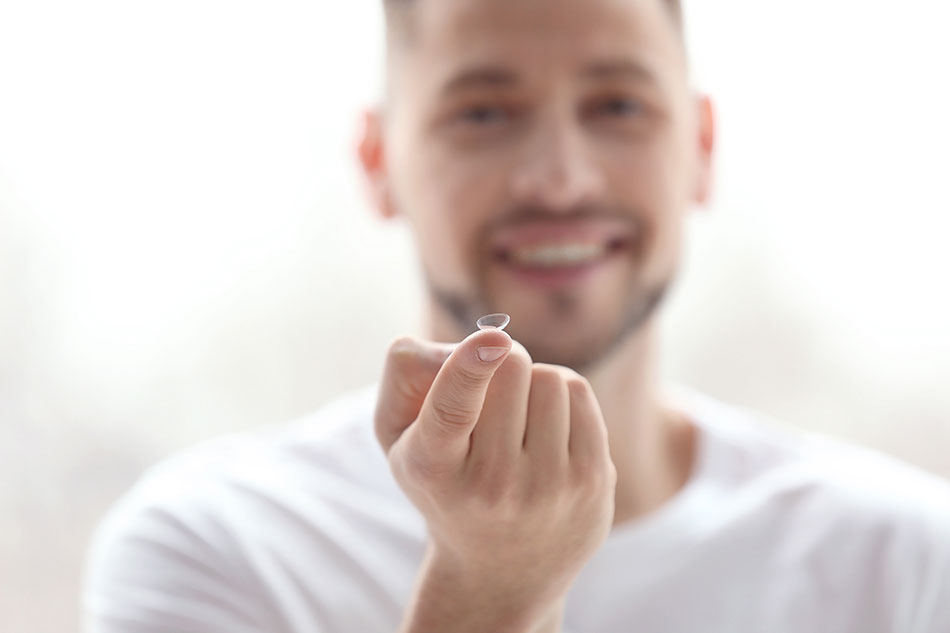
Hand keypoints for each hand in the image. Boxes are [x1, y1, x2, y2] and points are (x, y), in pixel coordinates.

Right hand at [375, 329, 616, 615]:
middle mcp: (492, 486)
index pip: (453, 410)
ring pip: (548, 377)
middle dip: (500, 361)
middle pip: (509, 369)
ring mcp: (548, 488)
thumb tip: (487, 342)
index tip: (492, 338)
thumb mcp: (400, 441)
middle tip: (491, 390)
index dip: (471, 367)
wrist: (500, 571)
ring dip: (531, 378)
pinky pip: (577, 392)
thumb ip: (408, 374)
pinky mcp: (592, 483)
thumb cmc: (443, 483)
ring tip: (518, 415)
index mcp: (433, 469)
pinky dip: (560, 393)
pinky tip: (545, 425)